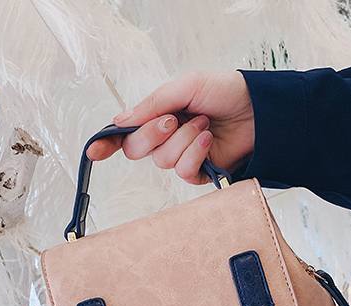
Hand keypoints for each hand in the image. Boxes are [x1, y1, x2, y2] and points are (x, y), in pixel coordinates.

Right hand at [86, 71, 253, 183]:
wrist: (257, 109)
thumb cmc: (223, 92)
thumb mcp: (184, 87)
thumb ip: (152, 104)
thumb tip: (121, 121)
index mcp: (157, 116)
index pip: (125, 134)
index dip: (107, 144)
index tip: (94, 151)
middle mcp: (165, 138)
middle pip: (137, 150)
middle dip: (152, 135)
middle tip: (173, 119)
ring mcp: (182, 156)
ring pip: (162, 162)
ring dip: (183, 140)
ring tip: (204, 124)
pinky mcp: (200, 172)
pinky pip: (184, 172)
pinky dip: (195, 153)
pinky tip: (208, 139)